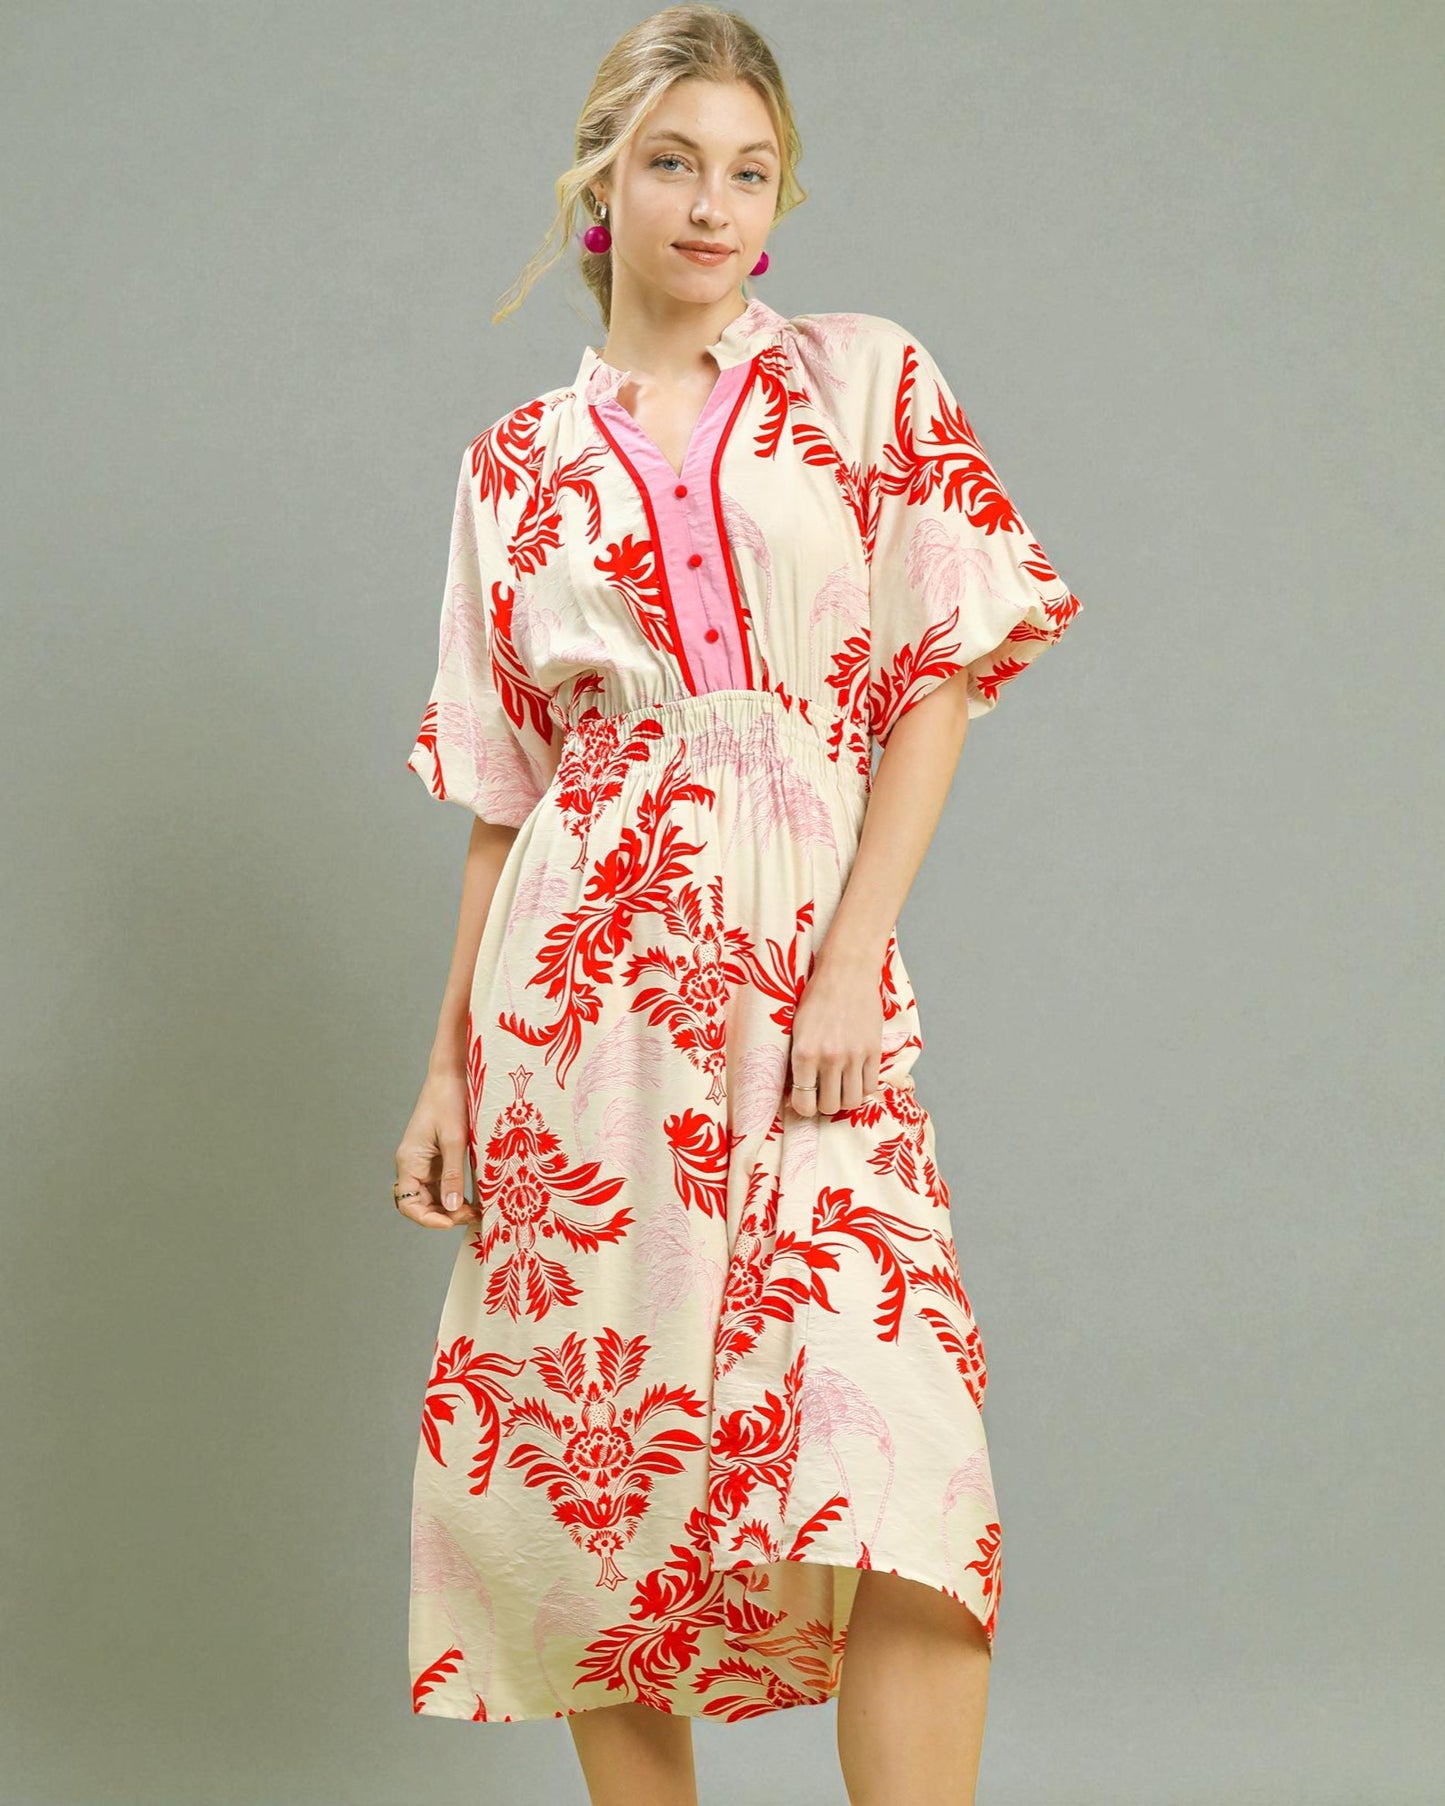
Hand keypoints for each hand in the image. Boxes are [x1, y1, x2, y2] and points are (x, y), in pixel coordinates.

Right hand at [393, 1068, 483, 1229]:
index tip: (452, 1222)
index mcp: (409, 1161)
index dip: (428, 1219)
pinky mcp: (436, 1157)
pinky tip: (474, 1198)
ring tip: (476, 1210)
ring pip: (431, 1197)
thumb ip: (452, 1174)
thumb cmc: (450, 1100)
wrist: (452, 1074)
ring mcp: (423, 1162)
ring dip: (450, 1207)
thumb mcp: (454, 1139)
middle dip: (443, 1216)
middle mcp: (412, 1164)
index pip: (408, 1204)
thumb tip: (451, 1207)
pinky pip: (441, 1184)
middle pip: (419, 1204)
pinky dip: (454, 1195)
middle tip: (471, 1216)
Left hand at [786, 945, 883, 1117]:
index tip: (804, 1102)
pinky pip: (870, 1086)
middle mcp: (829, 1058)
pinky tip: (855, 1077)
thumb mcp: (796, 1030)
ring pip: (852, 1101)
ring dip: (844, 1099)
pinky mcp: (874, 1051)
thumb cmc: (817, 998)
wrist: (846, 973)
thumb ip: (796, 1062)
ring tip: (840, 1087)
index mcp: (804, 1053)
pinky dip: (862, 1087)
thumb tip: (794, 1096)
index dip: (802, 1108)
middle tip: (822, 1093)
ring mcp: (854, 1056)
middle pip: (829, 1106)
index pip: (803, 1102)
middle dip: (824, 1104)